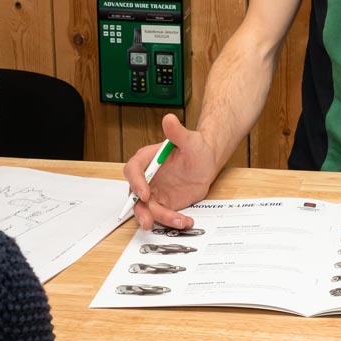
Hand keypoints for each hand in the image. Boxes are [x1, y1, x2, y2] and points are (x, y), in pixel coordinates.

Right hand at [122, 113, 219, 230]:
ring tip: (179, 222)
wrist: (207, 162)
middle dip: (139, 210)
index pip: (133, 170)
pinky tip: (186, 221)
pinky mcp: (163, 203)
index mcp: (147, 159)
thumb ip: (178, 133)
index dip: (135, 182)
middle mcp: (147, 177)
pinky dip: (172, 220)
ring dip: (159, 219)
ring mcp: (154, 192)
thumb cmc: (197, 148)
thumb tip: (169, 119)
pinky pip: (163, 215)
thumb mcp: (190, 140)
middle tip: (147, 221)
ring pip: (148, 209)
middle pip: (134, 195)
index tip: (145, 193)